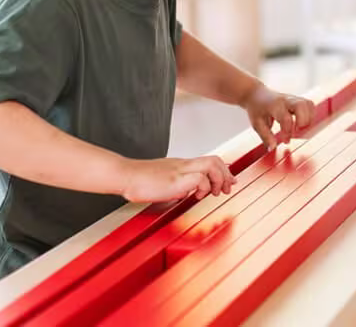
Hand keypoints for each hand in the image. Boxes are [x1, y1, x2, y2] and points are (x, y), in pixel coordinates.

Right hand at [119, 156, 236, 202]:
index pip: (210, 160)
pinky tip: (196, 195)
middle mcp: (184, 164)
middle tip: (225, 189)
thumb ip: (178, 183)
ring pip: (211, 165)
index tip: (228, 181)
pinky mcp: (176, 179)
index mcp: (182, 164)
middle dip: (226, 175)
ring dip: (218, 179)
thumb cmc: (141, 180)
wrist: (126, 175)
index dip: (223, 171)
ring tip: (213, 192)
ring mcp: (180, 170)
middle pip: (215, 159)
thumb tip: (187, 192)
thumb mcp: (165, 180)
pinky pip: (199, 178)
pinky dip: (203, 187)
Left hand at [242, 83, 314, 149]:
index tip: (285, 141)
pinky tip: (302, 123)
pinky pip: (310, 105)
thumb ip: (265, 136)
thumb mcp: (257, 123)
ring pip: (308, 104)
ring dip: (308, 119)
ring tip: (300, 129)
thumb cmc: (256, 109)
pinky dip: (310, 115)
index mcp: (274, 106)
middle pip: (301, 106)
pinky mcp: (297, 100)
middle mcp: (285, 100)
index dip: (288, 132)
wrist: (256, 94)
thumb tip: (272, 148)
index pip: (286, 119)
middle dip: (303, 122)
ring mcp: (293, 98)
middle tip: (296, 132)